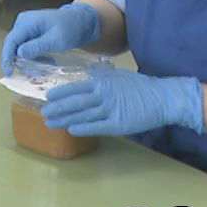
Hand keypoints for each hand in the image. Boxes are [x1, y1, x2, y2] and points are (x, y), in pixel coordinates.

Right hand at [0, 3, 100, 74]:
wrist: (82, 21)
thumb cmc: (71, 28)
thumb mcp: (56, 40)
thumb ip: (37, 46)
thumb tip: (18, 54)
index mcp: (27, 22)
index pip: (11, 41)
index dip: (7, 58)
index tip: (9, 73)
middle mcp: (23, 23)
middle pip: (13, 45)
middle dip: (17, 61)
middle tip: (24, 75)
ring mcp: (27, 27)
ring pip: (20, 47)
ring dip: (27, 60)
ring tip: (39, 70)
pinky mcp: (32, 33)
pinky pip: (27, 47)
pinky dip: (33, 56)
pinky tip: (45, 62)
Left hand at [39, 71, 202, 136]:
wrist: (162, 98)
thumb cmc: (139, 87)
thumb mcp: (117, 76)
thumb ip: (99, 78)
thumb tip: (82, 78)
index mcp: (102, 81)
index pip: (75, 87)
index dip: (60, 94)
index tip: (47, 98)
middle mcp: (103, 94)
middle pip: (75, 102)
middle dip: (57, 109)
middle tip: (43, 113)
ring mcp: (110, 109)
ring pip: (82, 115)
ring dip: (64, 120)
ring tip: (50, 124)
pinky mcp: (118, 124)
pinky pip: (96, 126)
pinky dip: (82, 128)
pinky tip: (71, 130)